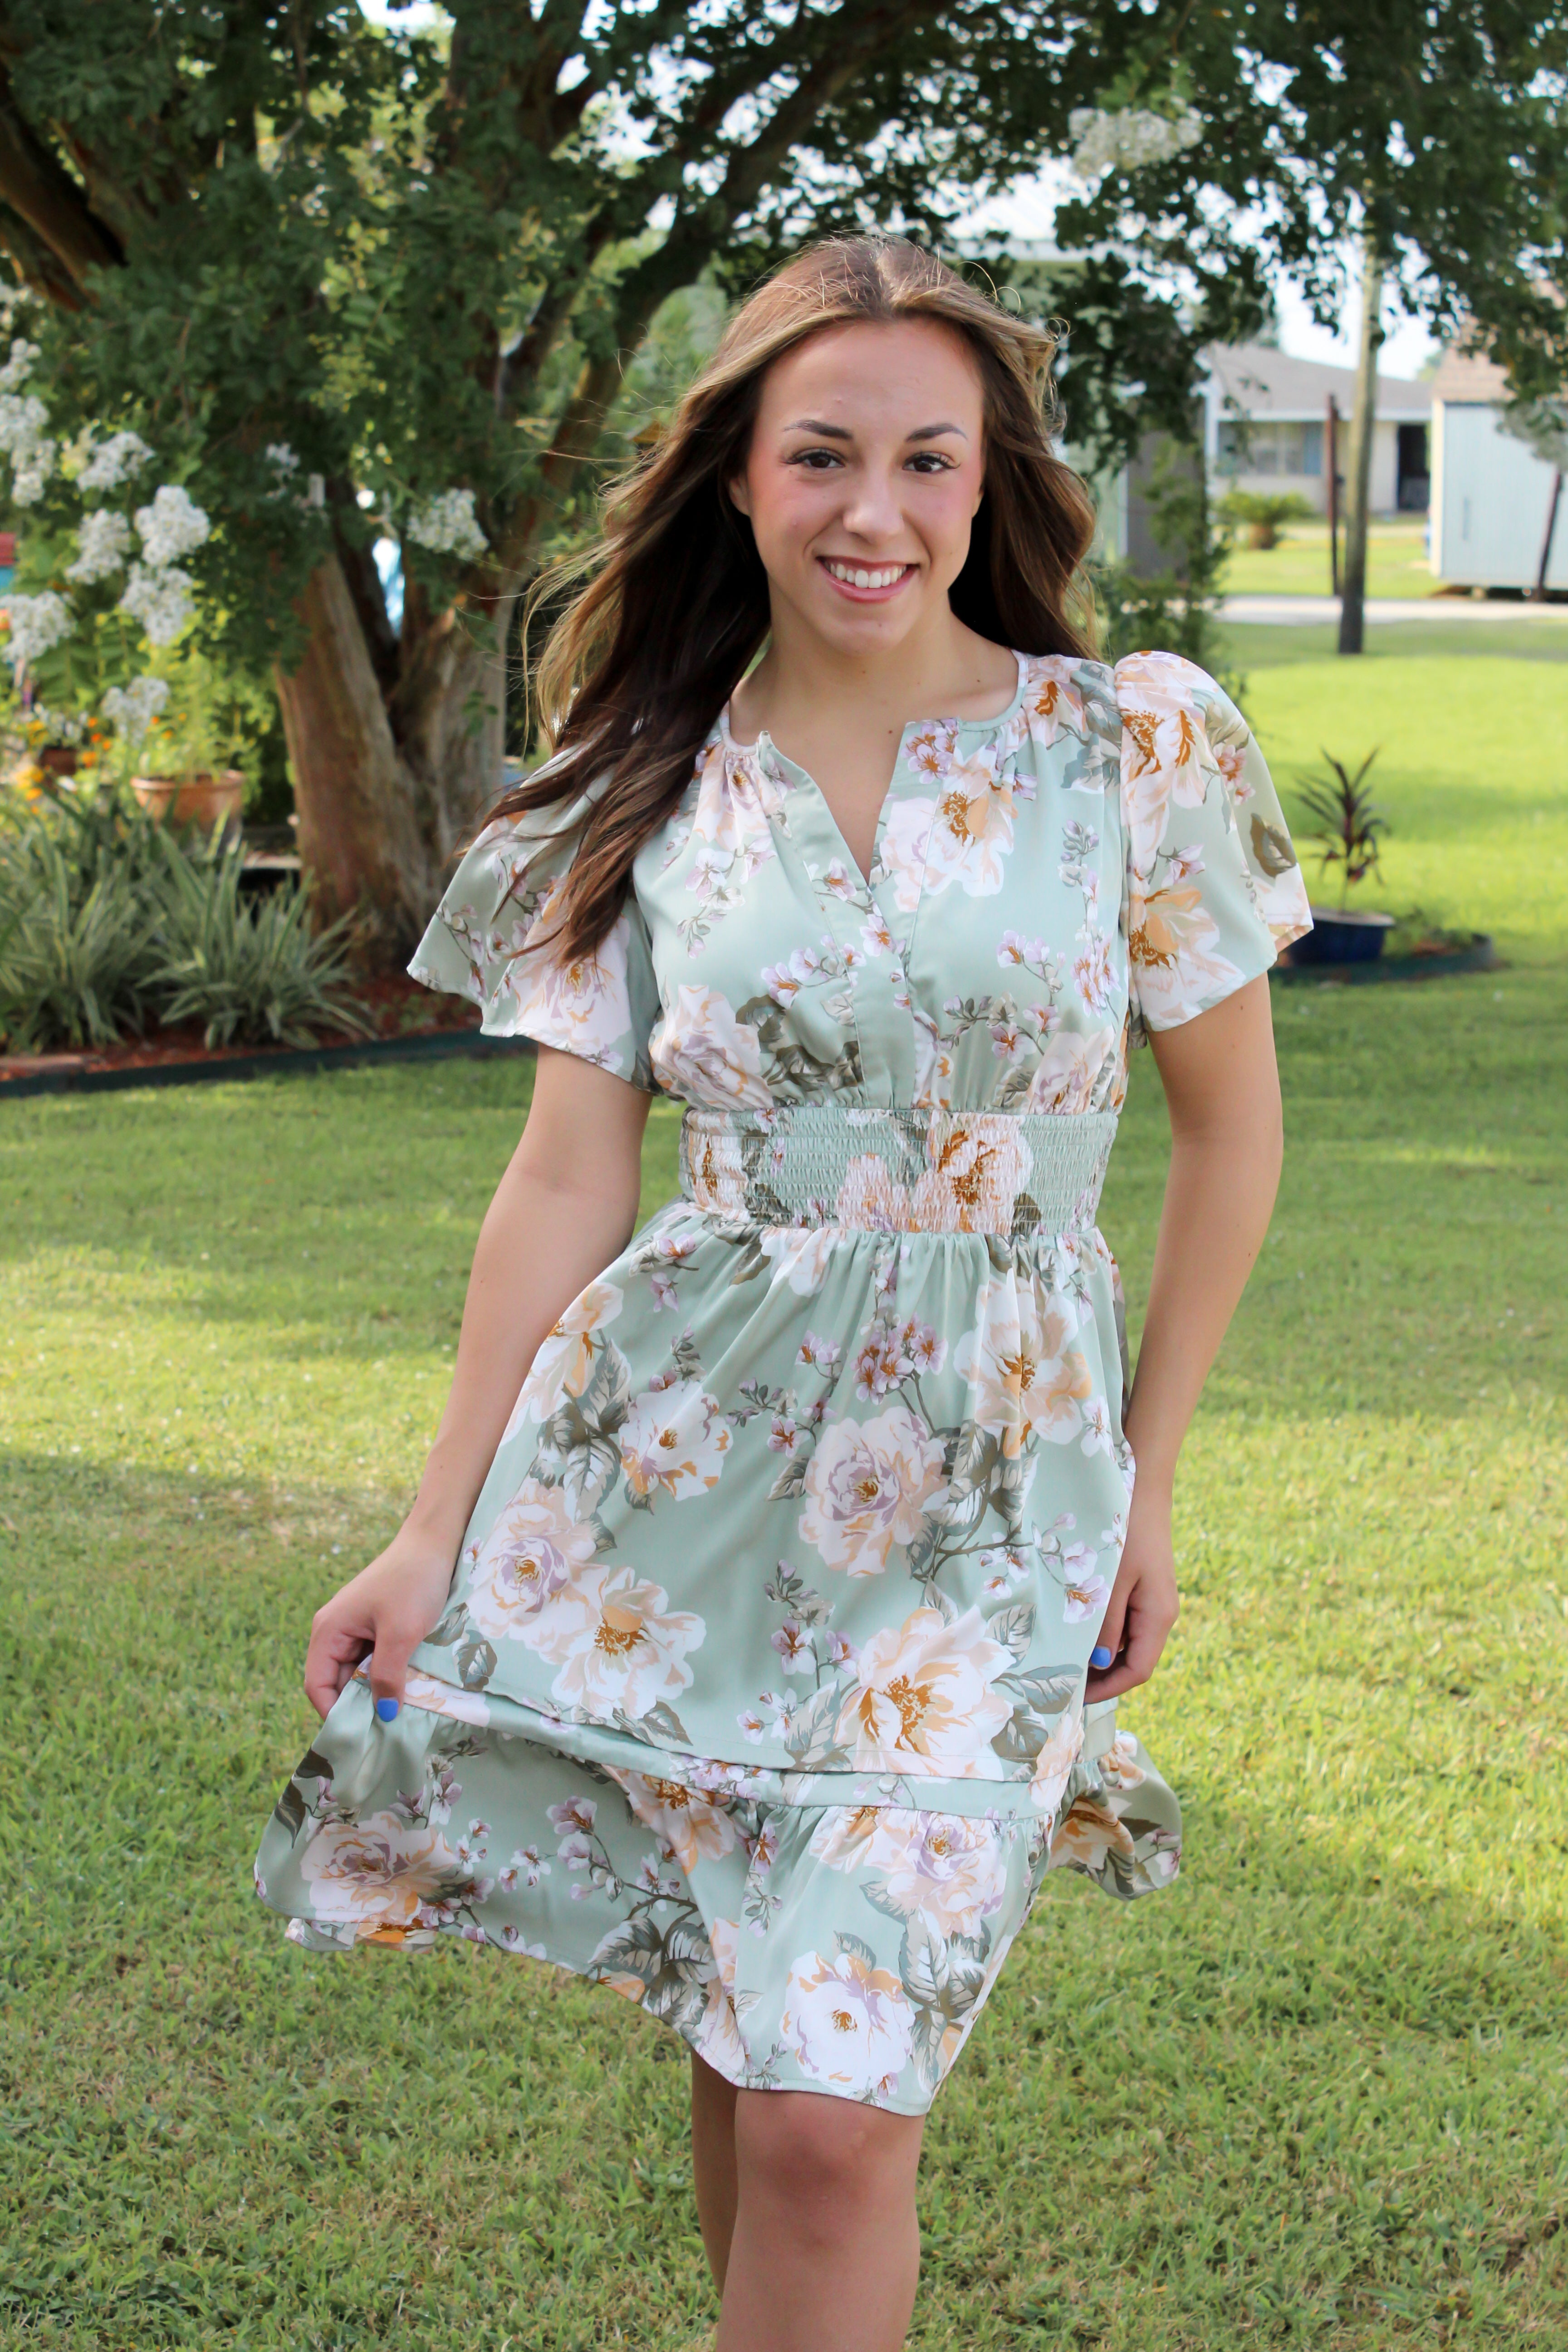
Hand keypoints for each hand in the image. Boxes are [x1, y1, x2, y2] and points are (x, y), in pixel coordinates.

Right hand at [302, 1526, 459, 1721]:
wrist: (435, 1542)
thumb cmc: (413, 1582)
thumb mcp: (400, 1634)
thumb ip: (387, 1676)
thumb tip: (383, 1715)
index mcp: (328, 1631)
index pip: (317, 1686)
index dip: (335, 1714)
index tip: (362, 1736)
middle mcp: (335, 1631)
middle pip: (338, 1682)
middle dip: (359, 1706)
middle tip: (388, 1729)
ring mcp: (356, 1628)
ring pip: (359, 1673)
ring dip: (377, 1690)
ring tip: (401, 1711)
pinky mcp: (377, 1626)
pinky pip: (375, 1660)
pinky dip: (389, 1674)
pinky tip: (409, 1686)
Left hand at [1084, 1483, 1179, 1703]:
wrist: (1142, 1487)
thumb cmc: (1127, 1531)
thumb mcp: (1112, 1581)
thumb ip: (1105, 1625)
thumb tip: (1099, 1666)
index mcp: (1159, 1617)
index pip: (1138, 1671)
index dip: (1108, 1689)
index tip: (1075, 1698)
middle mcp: (1159, 1614)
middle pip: (1132, 1660)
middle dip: (1100, 1677)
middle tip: (1061, 1683)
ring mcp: (1150, 1601)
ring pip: (1125, 1642)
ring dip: (1098, 1654)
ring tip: (1062, 1659)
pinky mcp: (1141, 1588)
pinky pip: (1122, 1621)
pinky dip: (1100, 1631)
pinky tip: (1075, 1629)